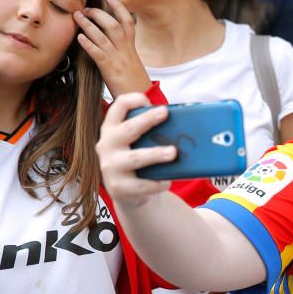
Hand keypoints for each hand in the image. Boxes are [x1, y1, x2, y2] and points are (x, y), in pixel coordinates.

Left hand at [74, 0, 151, 98]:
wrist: (141, 101)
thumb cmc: (134, 86)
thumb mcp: (132, 65)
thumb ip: (122, 53)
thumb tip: (110, 44)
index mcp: (131, 49)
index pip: (128, 22)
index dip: (119, 7)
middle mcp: (125, 51)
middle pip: (113, 25)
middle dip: (99, 14)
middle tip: (85, 9)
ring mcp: (118, 60)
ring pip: (103, 36)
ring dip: (89, 24)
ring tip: (77, 16)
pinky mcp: (110, 70)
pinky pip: (98, 54)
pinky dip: (88, 44)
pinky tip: (79, 38)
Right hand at [97, 92, 175, 206]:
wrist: (128, 193)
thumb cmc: (139, 161)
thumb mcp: (139, 143)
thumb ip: (152, 132)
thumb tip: (185, 124)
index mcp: (112, 129)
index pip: (118, 106)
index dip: (133, 100)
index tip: (149, 101)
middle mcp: (107, 145)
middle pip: (128, 129)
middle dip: (147, 120)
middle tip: (165, 113)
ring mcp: (110, 167)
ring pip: (135, 158)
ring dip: (155, 154)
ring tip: (173, 152)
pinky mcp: (119, 187)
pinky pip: (140, 185)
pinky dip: (155, 184)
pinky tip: (167, 182)